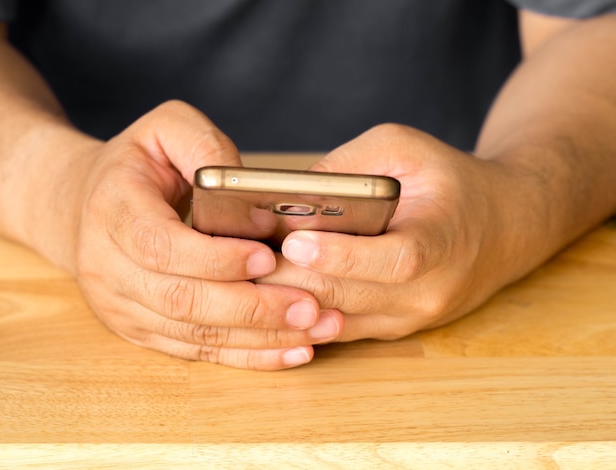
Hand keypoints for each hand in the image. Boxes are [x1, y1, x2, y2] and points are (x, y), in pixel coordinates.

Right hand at [69, 101, 341, 368]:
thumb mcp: (165, 129)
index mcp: (112, 209)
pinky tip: (290, 352)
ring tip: (314, 331)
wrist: (83, 206)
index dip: (214, 258)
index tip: (266, 257)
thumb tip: (248, 192)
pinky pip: (196, 352)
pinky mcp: (140, 330)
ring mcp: (120, 305)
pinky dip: (246, 355)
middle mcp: (107, 266)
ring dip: (258, 337)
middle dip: (250, 307)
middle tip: (309, 306)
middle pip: (180, 300)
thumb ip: (204, 146)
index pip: (160, 245)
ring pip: (193, 335)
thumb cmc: (136, 165)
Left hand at [259, 124, 525, 341]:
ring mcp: (413, 317)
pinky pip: (343, 330)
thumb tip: (291, 194)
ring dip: (292, 302)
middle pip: (352, 296)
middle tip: (246, 262)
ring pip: (340, 320)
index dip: (342, 256)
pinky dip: (307, 315)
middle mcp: (430, 291)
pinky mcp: (398, 328)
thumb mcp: (405, 149)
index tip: (295, 243)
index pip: (394, 260)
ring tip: (250, 278)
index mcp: (442, 242)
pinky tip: (275, 296)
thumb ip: (352, 165)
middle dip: (294, 280)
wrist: (503, 226)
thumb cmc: (451, 181)